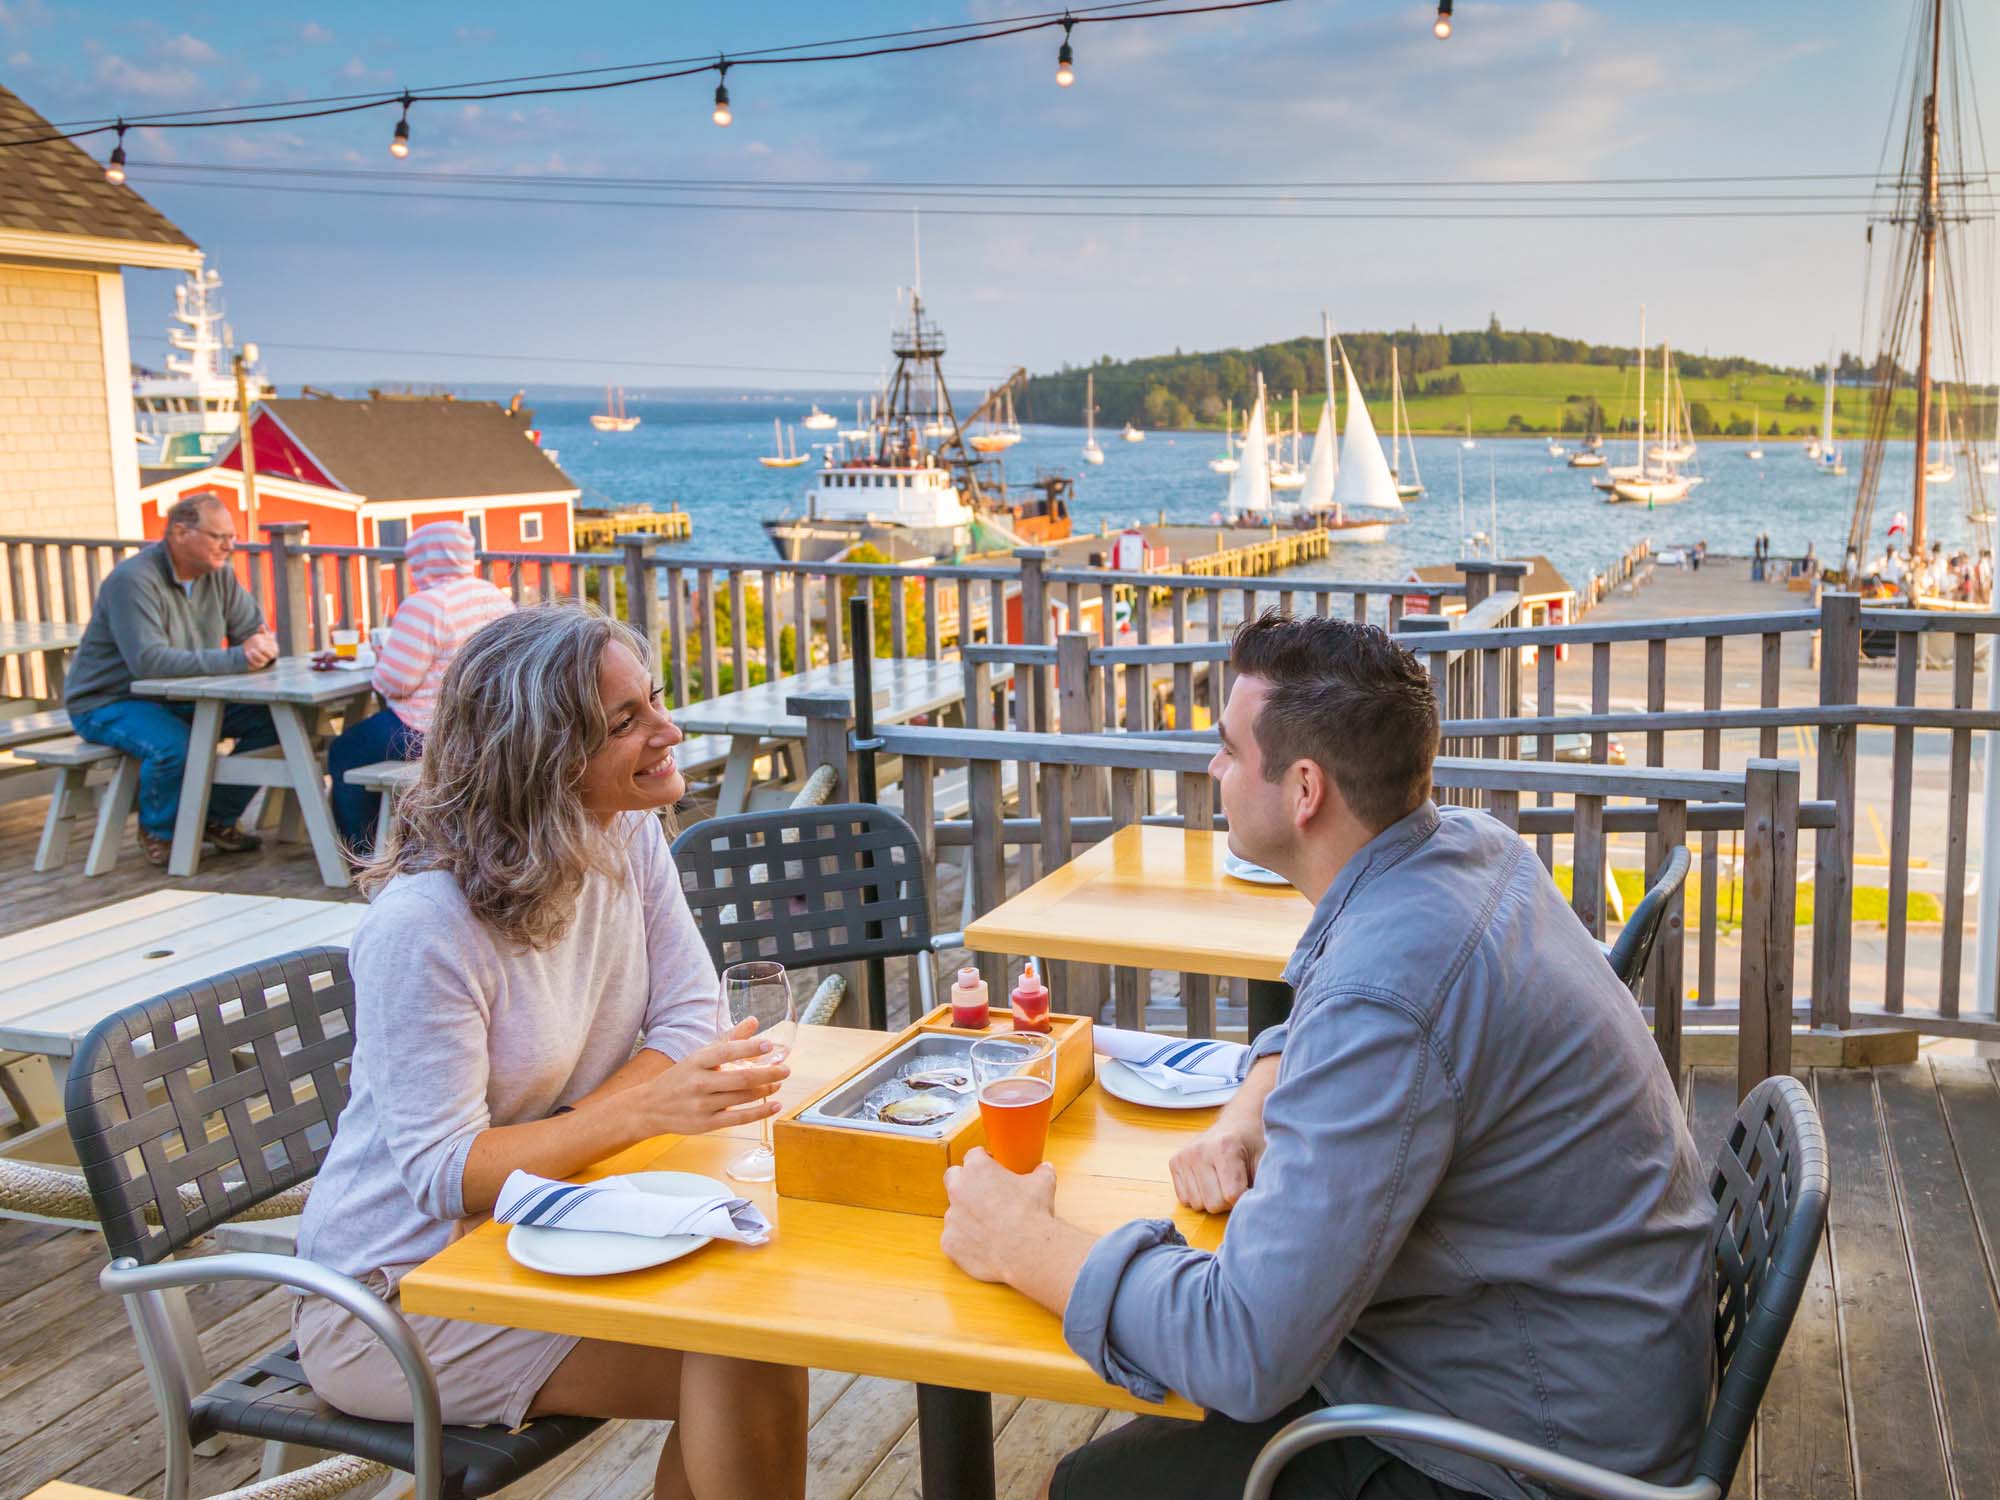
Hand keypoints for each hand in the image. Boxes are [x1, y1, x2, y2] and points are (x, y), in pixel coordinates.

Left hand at [242, 631, 278, 668]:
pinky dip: (251, 659)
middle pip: (271, 655)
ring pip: (263, 660)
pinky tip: (247, 653)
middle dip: (264, 650)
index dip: (268, 644)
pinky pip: (256, 665)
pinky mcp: (258, 665)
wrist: (251, 649)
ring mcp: (265, 661)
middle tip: (258, 645)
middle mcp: (270, 656)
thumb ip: (262, 632)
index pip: (274, 648)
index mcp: (274, 649)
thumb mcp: (261, 636)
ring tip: (251, 650)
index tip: (261, 639)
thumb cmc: (258, 641)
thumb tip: (262, 626)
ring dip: (256, 655)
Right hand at [629, 1018, 789, 1137]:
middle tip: (786, 1069)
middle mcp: (699, 1082)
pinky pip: (738, 1118)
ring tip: (778, 1083)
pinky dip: (760, 1112)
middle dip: (768, 1073)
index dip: (749, 1048)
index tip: (769, 1045)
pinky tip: (774, 1106)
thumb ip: (729, 1039)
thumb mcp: (700, 1055)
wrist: (650, 1107)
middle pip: (740, 1078)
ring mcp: (702, 1105)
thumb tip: (754, 1021)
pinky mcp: (706, 1124)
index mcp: (697, 1061)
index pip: (726, 1052)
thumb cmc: (681, 1077)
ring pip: (742, 1097)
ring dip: (766, 1090)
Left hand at [941, 1148, 1058, 1284]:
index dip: (984, 1160)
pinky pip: (953, 1238)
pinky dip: (965, 1241)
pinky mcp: (949, 1241)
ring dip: (967, 1215)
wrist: (1027, 1251)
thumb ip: (1041, 1172)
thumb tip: (1045, 1169)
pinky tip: (984, 1245)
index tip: (991, 1167)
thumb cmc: (1032, 1214)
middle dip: (964, 1182)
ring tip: (989, 1226)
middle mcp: (959, 1189)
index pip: (973, 1155)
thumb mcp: (1043, 1184)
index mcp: (978, 1169)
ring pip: (955, 1211)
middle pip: (953, 1177)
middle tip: (983, 1193)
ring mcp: (952, 1216)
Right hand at [1170, 1117, 1263, 1212]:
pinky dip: (1198, 1196)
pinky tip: (1208, 1181)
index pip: (1232, 1196)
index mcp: (1224, 1147)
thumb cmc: (1254, 1143)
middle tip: (1236, 1184)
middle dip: (1228, 1201)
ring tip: (1222, 1182)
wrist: (1238, 1122)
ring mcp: (1184, 1156)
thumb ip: (1265, 1184)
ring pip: (1197, 1204)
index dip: (1244, 1198)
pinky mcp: (1174, 1161)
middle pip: (1213, 1204)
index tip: (1249, 1186)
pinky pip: (1184, 1199)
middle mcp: (1199, 1150)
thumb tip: (1260, 1210)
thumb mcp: (1266, 1160)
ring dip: (1212, 1200)